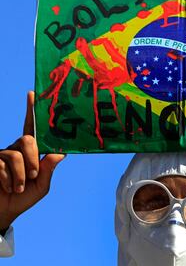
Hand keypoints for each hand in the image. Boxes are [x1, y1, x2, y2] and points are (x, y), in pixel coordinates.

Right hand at [0, 91, 65, 229]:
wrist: (3, 211)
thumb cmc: (24, 197)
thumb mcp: (41, 185)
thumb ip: (48, 169)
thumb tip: (60, 153)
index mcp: (31, 150)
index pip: (32, 128)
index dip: (31, 111)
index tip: (32, 94)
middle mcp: (16, 148)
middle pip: (27, 140)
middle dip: (32, 158)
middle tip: (33, 175)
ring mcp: (2, 154)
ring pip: (15, 155)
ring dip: (21, 175)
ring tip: (20, 186)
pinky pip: (1, 165)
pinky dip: (9, 179)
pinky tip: (8, 187)